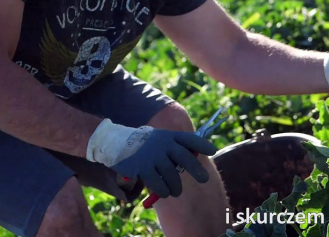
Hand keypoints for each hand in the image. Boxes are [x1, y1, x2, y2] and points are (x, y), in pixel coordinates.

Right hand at [86, 118, 216, 198]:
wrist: (116, 142)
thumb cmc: (143, 144)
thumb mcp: (159, 138)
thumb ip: (174, 146)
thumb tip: (194, 157)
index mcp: (169, 136)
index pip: (189, 139)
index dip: (202, 144)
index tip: (213, 150)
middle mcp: (163, 144)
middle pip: (186, 158)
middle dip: (197, 170)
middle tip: (204, 179)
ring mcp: (153, 156)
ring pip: (173, 176)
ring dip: (176, 187)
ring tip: (176, 191)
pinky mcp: (143, 168)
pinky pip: (159, 184)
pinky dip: (164, 191)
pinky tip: (164, 192)